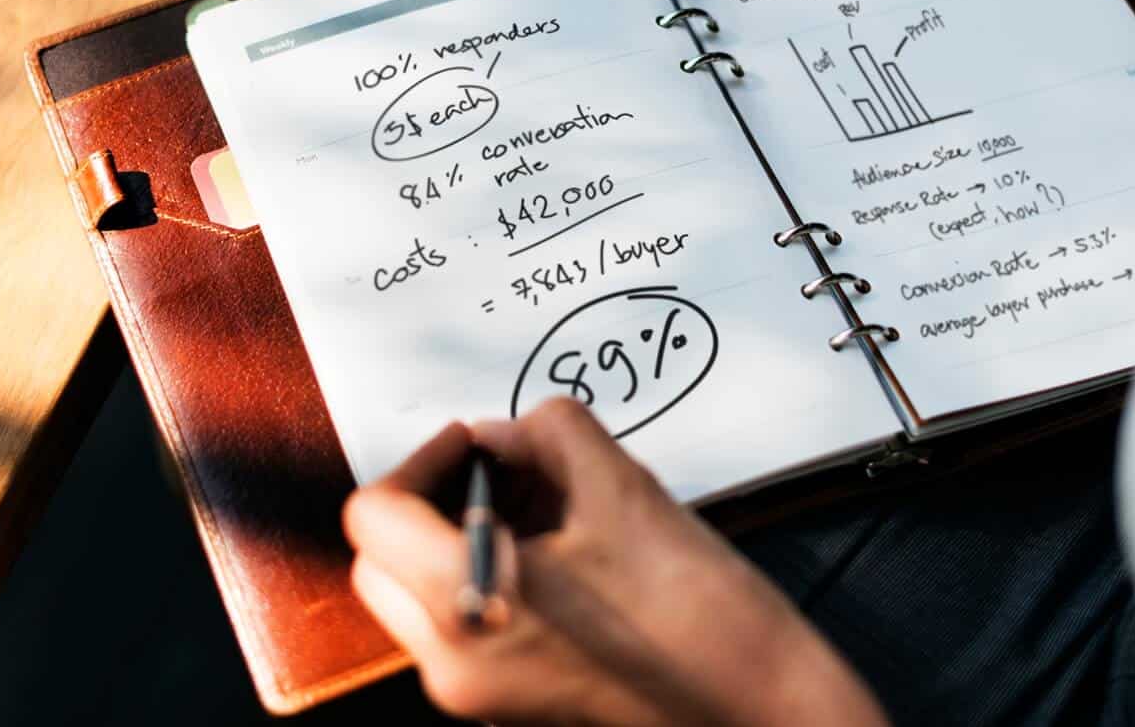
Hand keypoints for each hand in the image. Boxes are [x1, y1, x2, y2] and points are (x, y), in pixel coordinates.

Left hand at [342, 398, 888, 726]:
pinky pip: (460, 621)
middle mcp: (453, 662)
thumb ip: (543, 434)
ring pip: (417, 590)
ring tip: (540, 504)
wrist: (759, 706)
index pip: (375, 516)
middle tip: (500, 468)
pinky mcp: (505, 701)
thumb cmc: (699, 613)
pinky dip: (484, 573)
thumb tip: (498, 435)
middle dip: (432, 498)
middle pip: (381, 558)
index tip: (473, 442)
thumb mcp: (621, 486)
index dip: (423, 459)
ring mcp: (476, 692)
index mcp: (468, 605)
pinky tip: (556, 549)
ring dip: (457, 533)